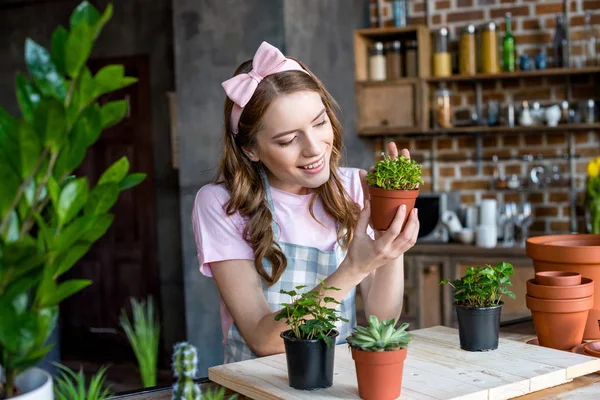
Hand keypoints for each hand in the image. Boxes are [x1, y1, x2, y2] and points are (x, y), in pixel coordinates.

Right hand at [347, 142, 418, 275]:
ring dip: (415, 227)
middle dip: (413, 221)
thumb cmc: (355, 252)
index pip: (394, 231)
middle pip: (408, 236)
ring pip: (411, 241)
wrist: (357, 269)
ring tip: (415, 215)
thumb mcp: (357, 234)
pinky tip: (411, 224)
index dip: (400, 217)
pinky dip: (413, 233)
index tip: (402, 206)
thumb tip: (368, 202)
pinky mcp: (397, 256)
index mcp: (380, 247)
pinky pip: (409, 244)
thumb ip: (363, 218)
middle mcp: (390, 252)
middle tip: (413, 209)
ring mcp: (395, 255)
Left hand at [359, 141, 415, 236]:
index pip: (390, 168)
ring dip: (403, 166)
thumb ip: (367, 187)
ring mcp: (401, 195)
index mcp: (386, 186)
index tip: (390, 145)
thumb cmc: (376, 219)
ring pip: (404, 178)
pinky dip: (410, 183)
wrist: (383, 235)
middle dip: (396, 157)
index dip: (392, 157)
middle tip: (395, 145)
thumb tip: (361, 171)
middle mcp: (395, 189)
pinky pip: (409, 191)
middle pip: (397, 169)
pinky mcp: (406, 203)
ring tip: (402, 153)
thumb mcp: (369, 202)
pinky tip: (410, 175)